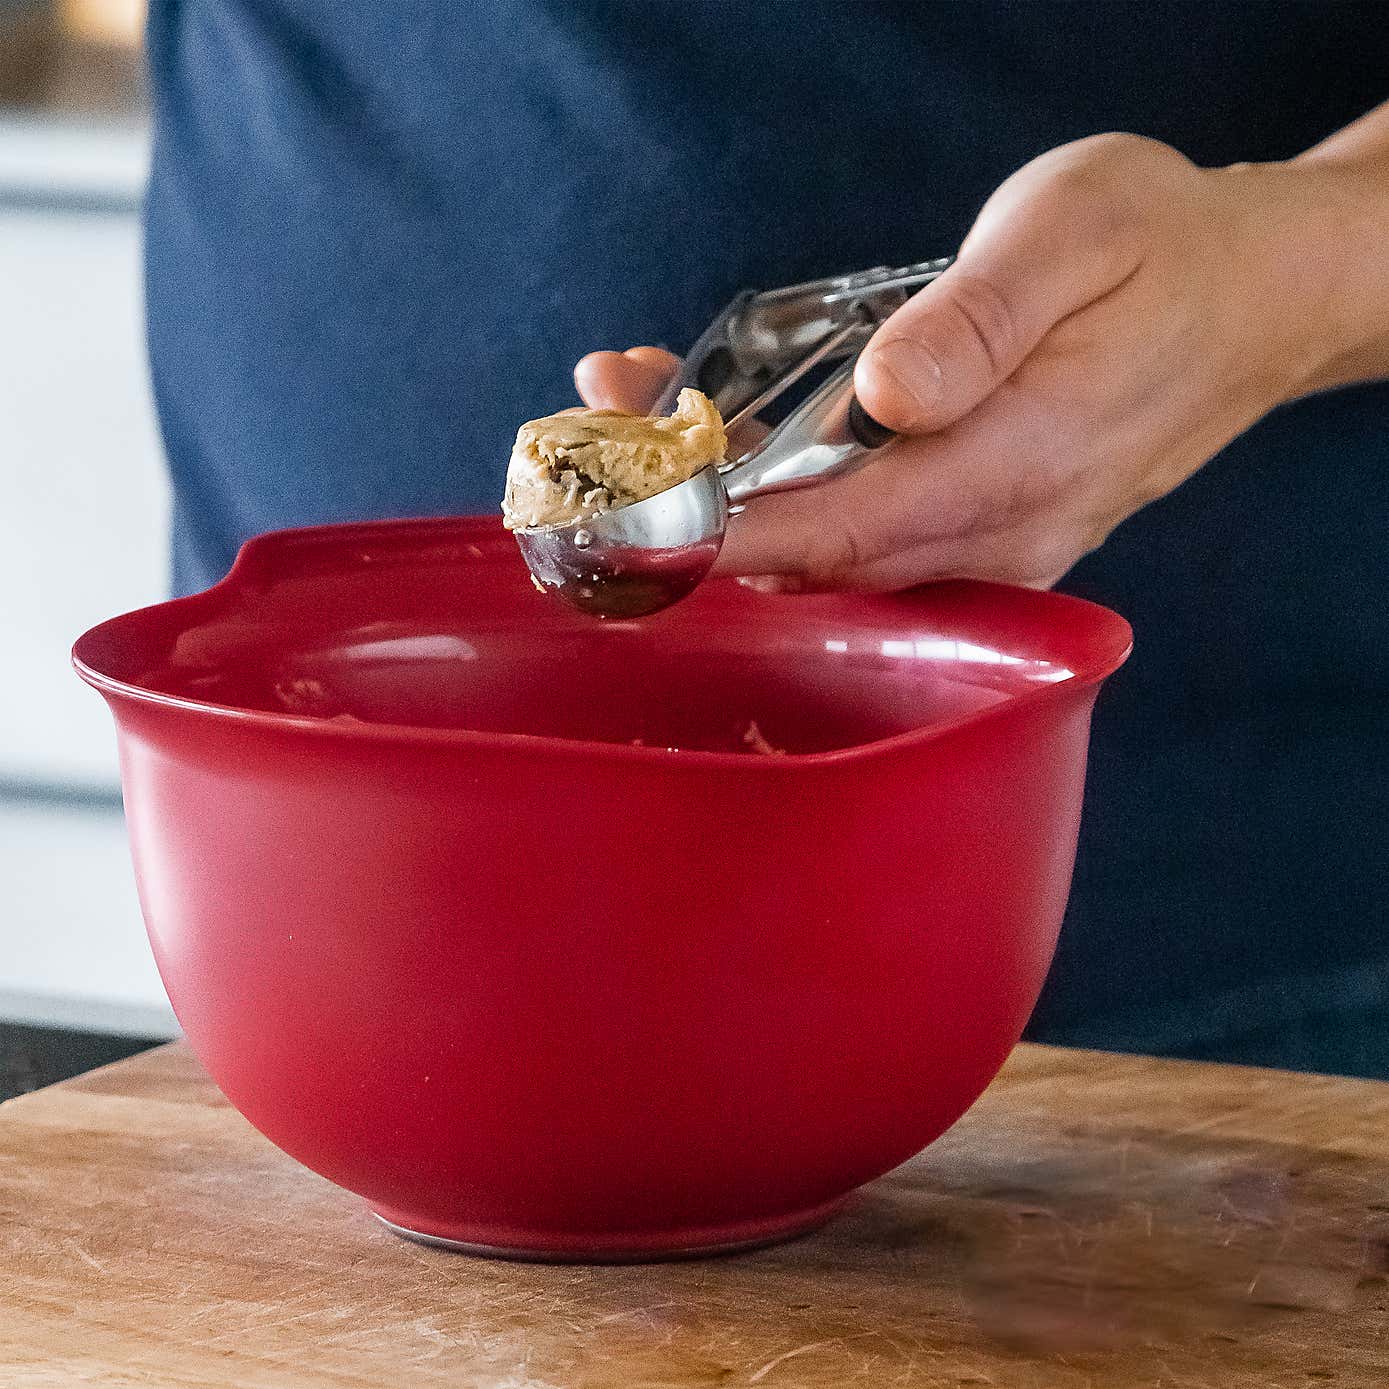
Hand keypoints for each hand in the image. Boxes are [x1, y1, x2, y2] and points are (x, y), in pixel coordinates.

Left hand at [576, 133, 1352, 588]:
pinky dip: (788, 505)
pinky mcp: (985, 534)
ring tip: (636, 423)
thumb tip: (890, 393)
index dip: (727, 538)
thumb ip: (980, 319)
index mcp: (1019, 464)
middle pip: (822, 559)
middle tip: (597, 451)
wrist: (1248, 302)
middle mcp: (1001, 535)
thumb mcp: (1076, 231)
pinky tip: (729, 446)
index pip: (845, 531)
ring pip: (838, 557)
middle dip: (698, 517)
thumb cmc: (1163, 253)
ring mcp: (994, 547)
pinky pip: (871, 540)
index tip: (631, 530)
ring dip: (730, 508)